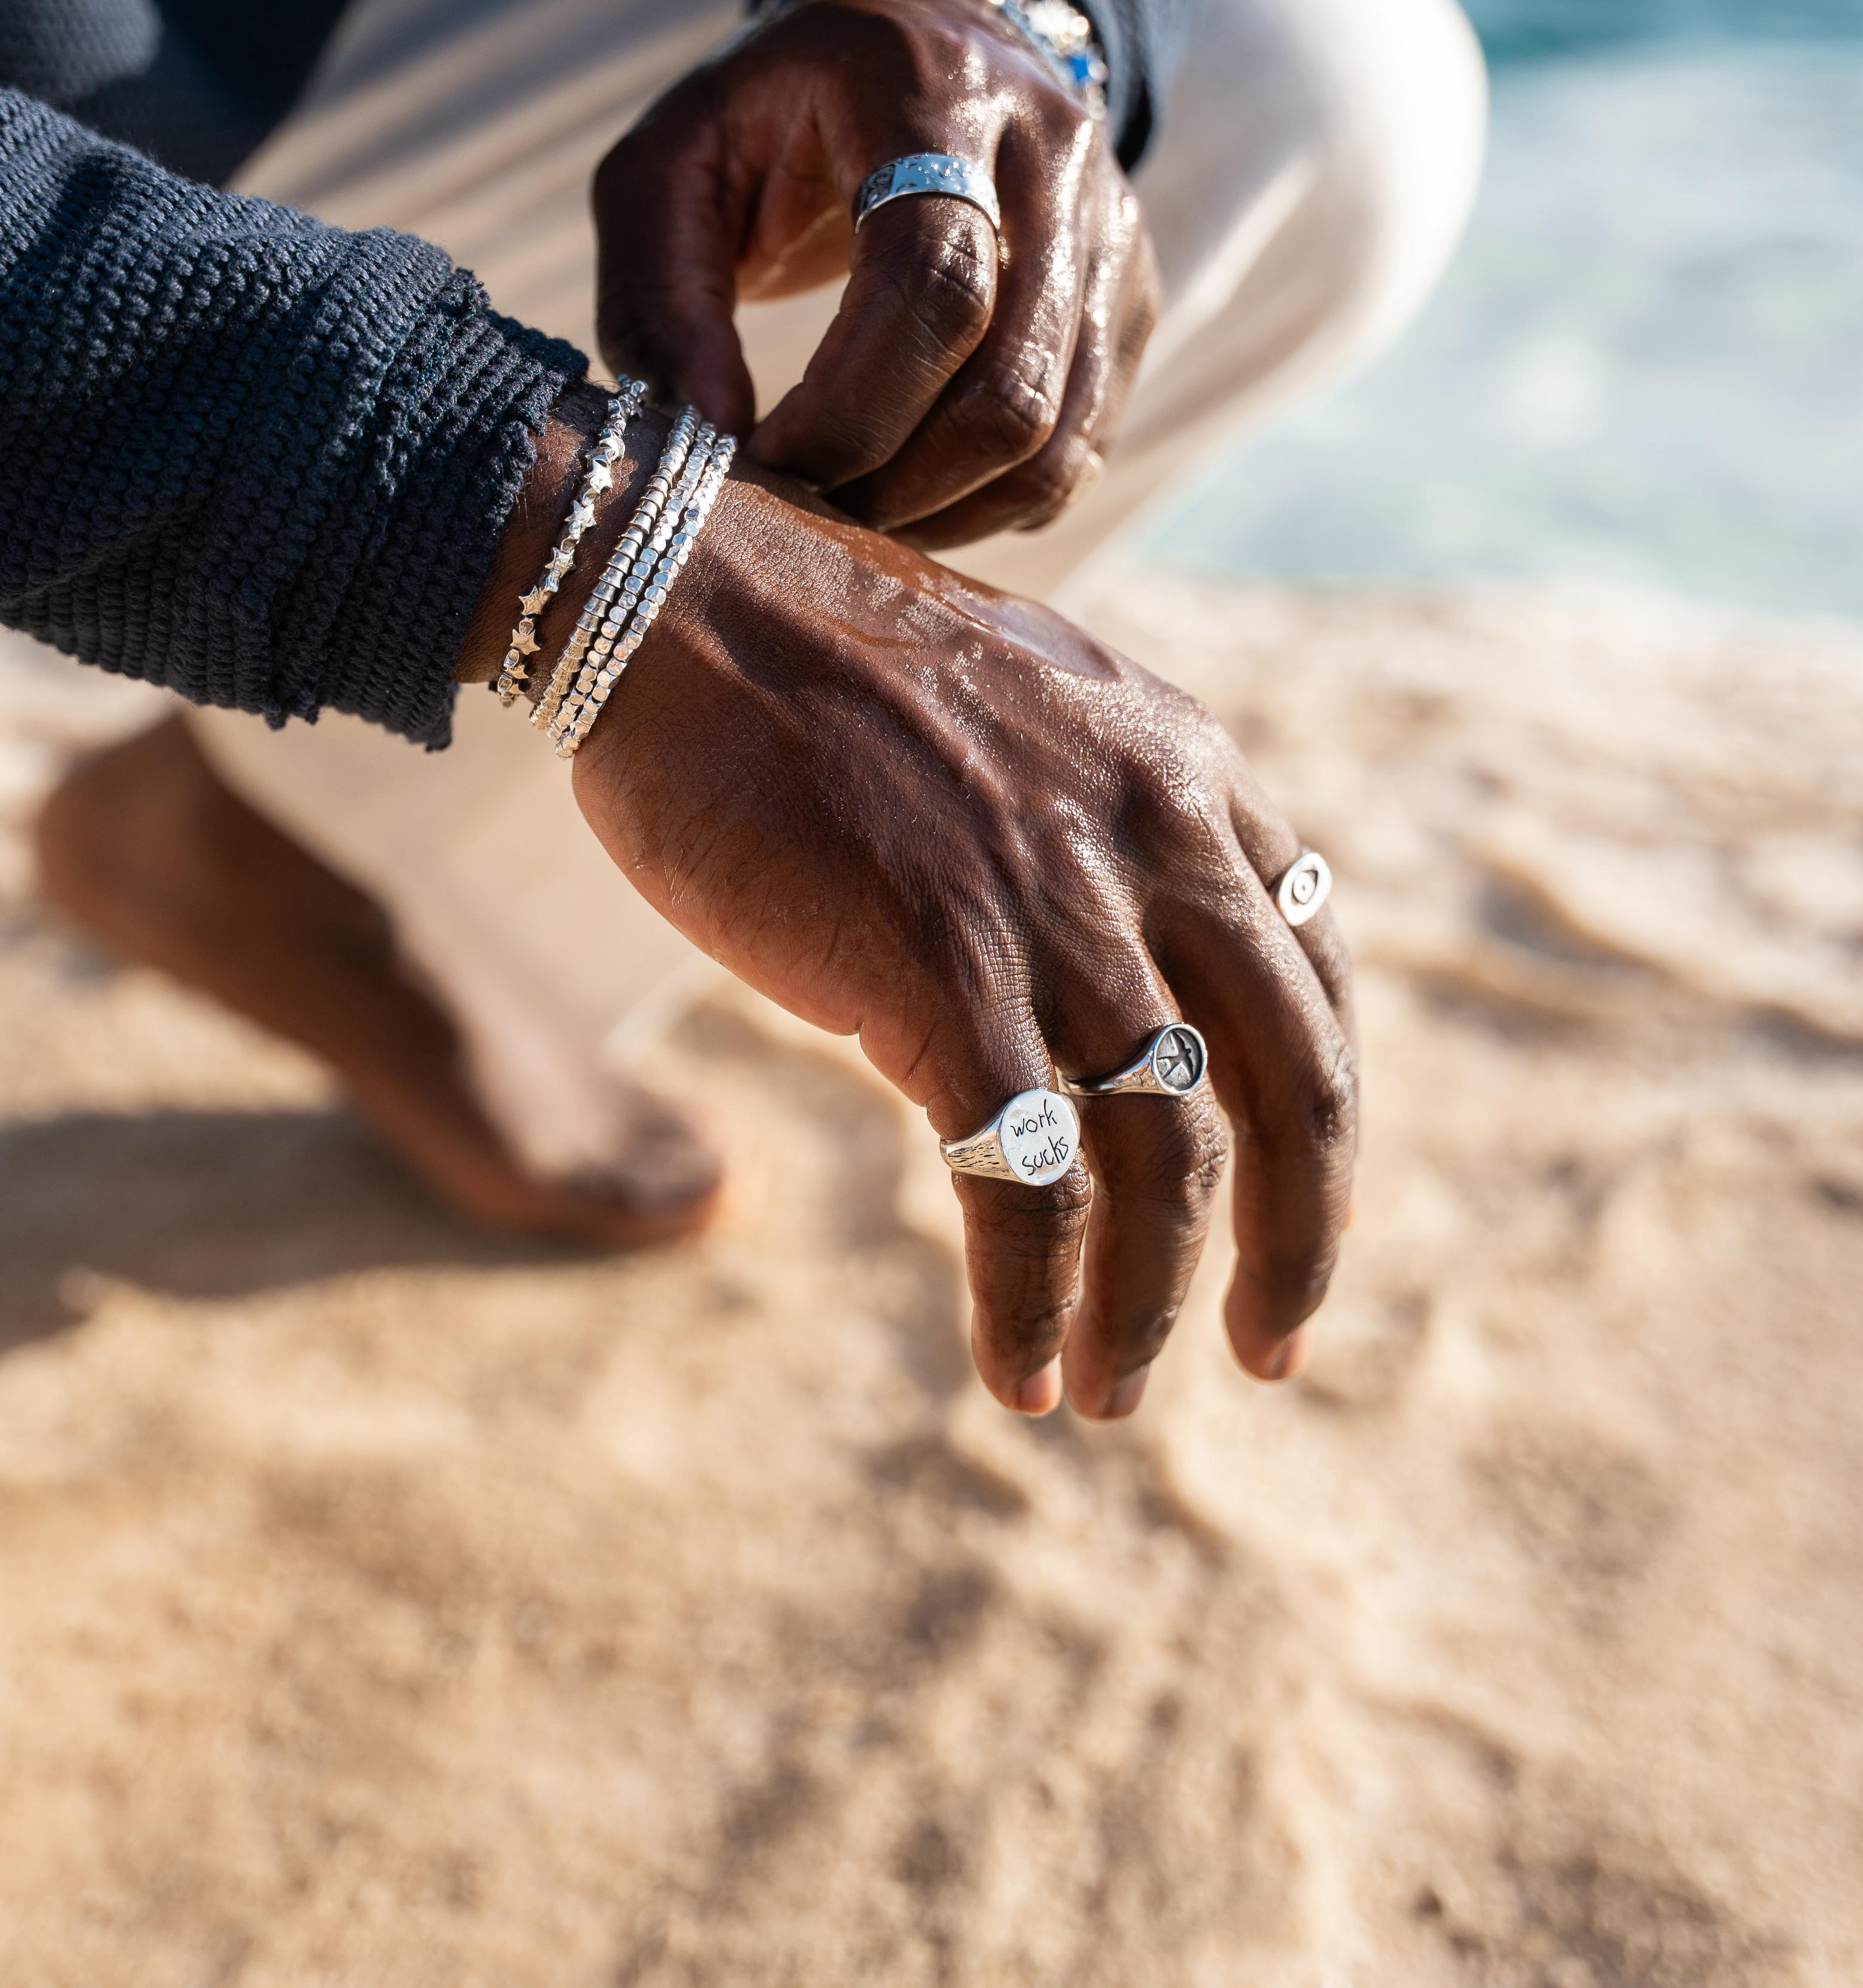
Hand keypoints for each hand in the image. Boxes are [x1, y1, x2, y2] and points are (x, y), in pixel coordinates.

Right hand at [470, 417, 1355, 1418]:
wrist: (668, 594)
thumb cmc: (805, 654)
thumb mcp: (1013, 706)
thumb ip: (1090, 816)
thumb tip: (1105, 941)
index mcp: (1184, 768)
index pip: (1309, 972)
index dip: (1319, 1111)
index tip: (1296, 1205)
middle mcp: (1154, 839)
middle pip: (1294, 1084)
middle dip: (1298, 1241)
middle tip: (1271, 1351)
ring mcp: (1056, 913)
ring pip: (1165, 1162)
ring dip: (1149, 1305)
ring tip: (1110, 1393)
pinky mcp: (943, 983)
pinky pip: (1023, 1191)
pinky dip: (1031, 1303)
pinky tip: (1014, 1371)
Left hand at [593, 0, 1158, 548]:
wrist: (918, 38)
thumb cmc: (771, 114)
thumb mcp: (667, 163)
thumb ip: (657, 293)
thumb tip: (706, 434)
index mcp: (930, 91)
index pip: (933, 282)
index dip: (848, 408)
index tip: (762, 459)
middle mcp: (1051, 151)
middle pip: (1007, 383)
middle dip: (892, 480)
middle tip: (801, 505)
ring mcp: (1109, 229)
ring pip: (1055, 436)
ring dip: (943, 509)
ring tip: (850, 507)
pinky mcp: (1129, 294)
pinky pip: (1080, 448)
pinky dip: (993, 502)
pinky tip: (912, 487)